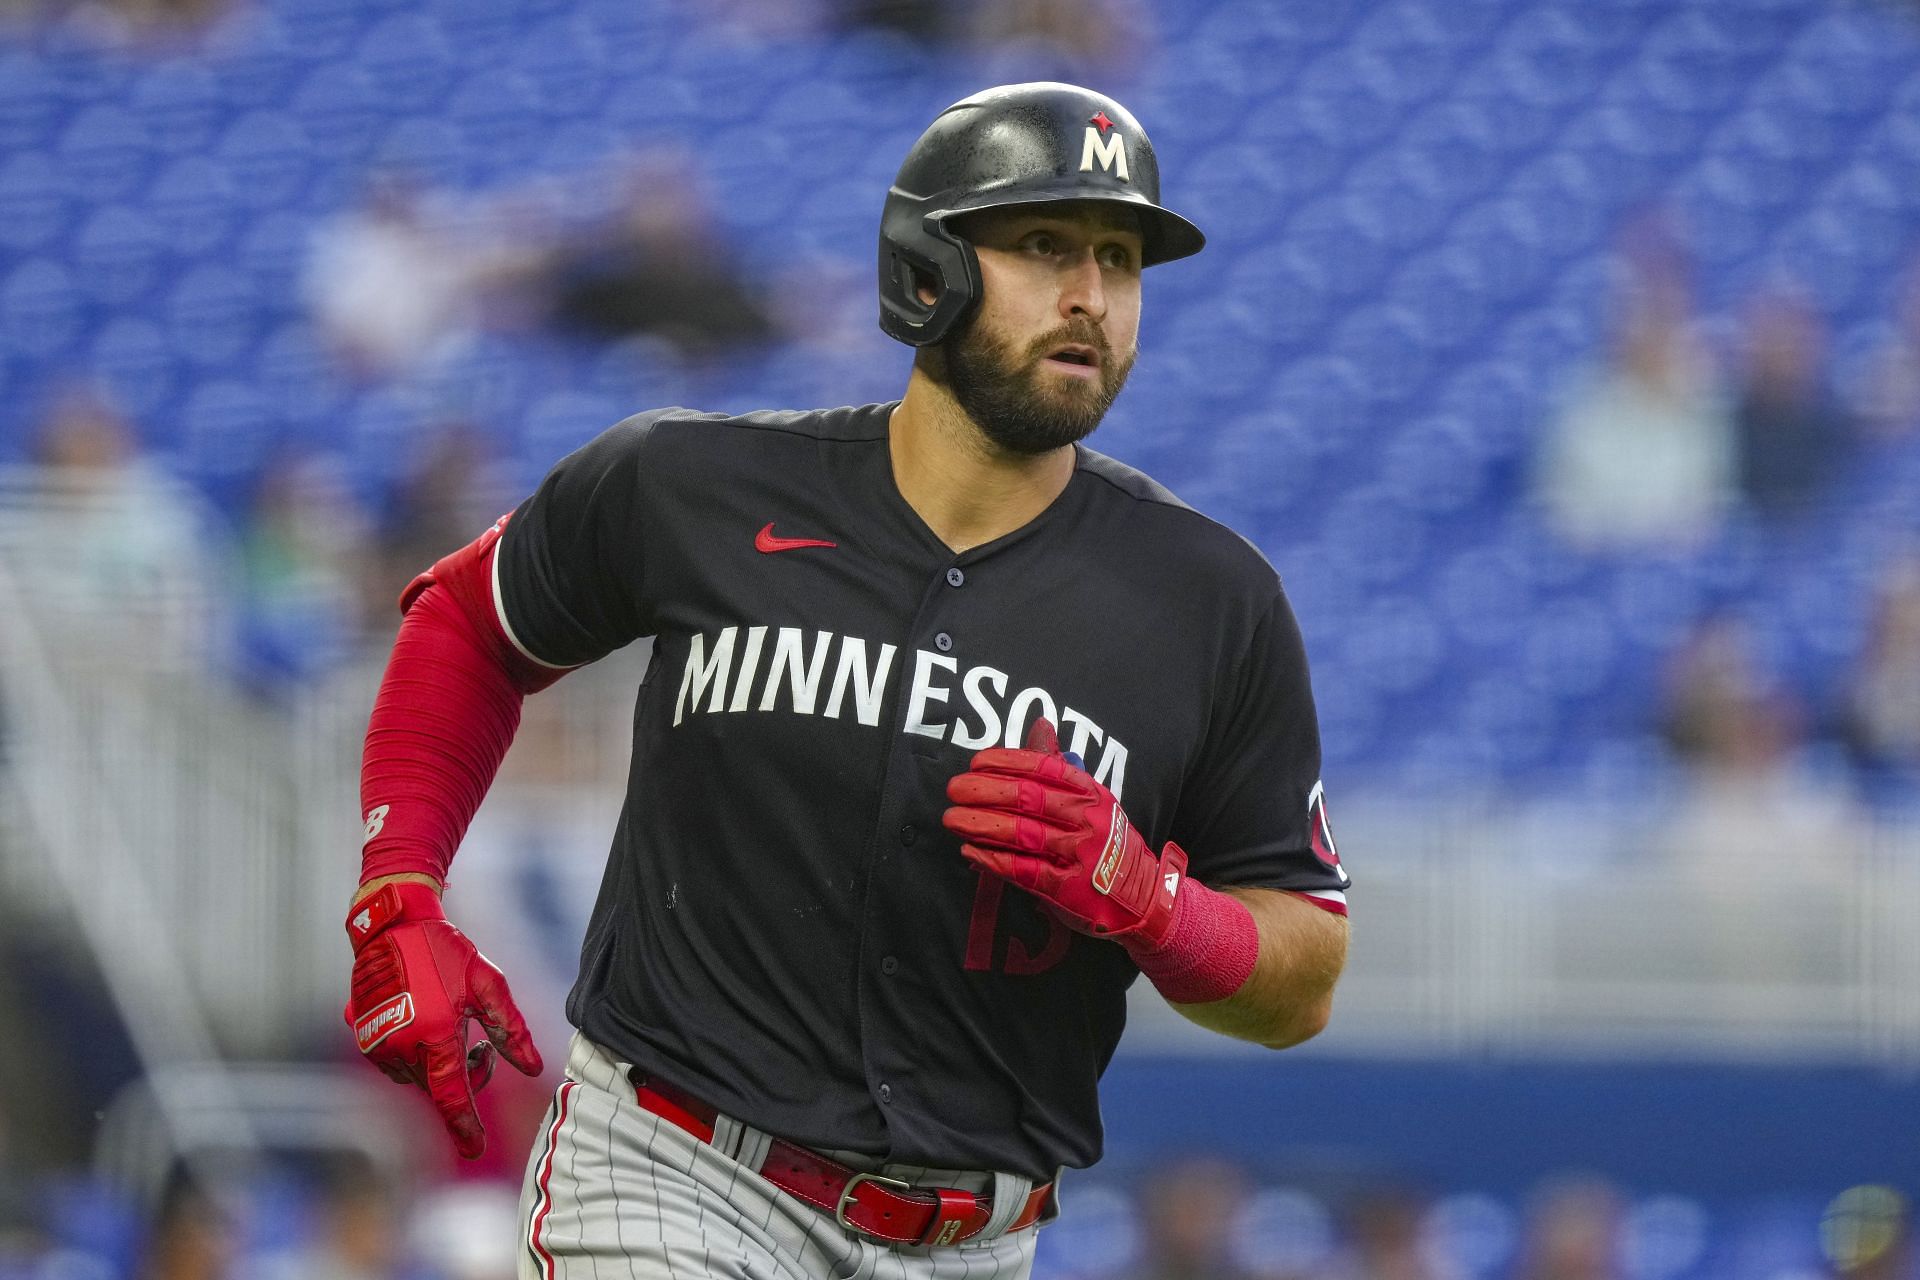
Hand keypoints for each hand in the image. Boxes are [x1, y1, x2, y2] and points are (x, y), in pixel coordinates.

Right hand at [343, 881, 542, 1157]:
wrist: (393, 925)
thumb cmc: (445, 951)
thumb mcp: (488, 985)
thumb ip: (511, 1030)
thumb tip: (534, 1068)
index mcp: (433, 1036)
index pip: (451, 1097)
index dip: (464, 1126)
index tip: (474, 1148)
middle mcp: (400, 1046)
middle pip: (436, 1087)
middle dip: (464, 1078)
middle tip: (483, 1050)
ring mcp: (377, 1043)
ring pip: (416, 1077)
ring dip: (439, 1068)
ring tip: (456, 1031)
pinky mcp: (364, 1036)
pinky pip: (397, 1063)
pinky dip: (418, 1057)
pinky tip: (430, 1027)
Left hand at [943, 719, 1183, 947]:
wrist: (1143, 896)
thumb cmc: (1109, 842)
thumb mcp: (1094, 800)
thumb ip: (1061, 766)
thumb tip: (1039, 724)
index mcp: (1091, 793)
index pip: (1044, 768)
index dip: (1006, 762)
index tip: (976, 762)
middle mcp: (1087, 819)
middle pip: (1027, 798)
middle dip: (984, 791)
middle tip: (954, 789)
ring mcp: (1079, 855)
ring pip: (1022, 833)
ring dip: (981, 824)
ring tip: (952, 818)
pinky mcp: (1068, 889)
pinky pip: (1024, 870)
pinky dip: (993, 860)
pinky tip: (970, 852)